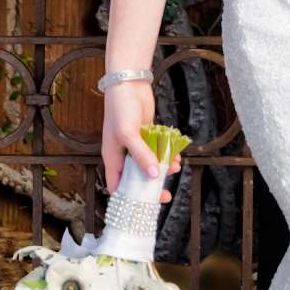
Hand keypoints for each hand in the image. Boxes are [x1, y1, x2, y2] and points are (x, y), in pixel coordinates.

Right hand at [100, 78, 179, 199]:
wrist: (129, 83)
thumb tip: (153, 175)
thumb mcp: (128, 133)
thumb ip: (140, 155)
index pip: (117, 185)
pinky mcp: (148, 135)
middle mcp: (124, 154)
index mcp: (112, 158)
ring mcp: (137, 145)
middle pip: (137, 178)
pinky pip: (159, 151)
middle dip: (151, 187)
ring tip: (174, 168)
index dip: (128, 198)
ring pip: (150, 164)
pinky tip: (176, 156)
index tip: (143, 205)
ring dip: (163, 169)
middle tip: (164, 194)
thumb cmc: (120, 108)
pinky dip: (167, 155)